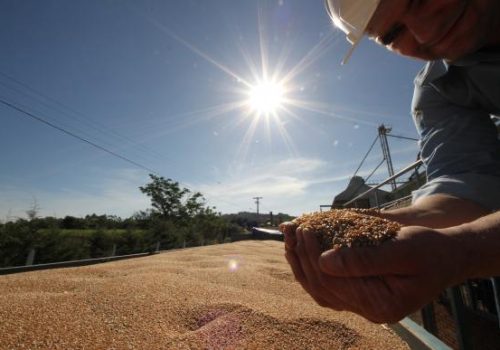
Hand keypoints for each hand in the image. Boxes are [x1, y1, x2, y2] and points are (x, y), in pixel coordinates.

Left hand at [280, 222, 466, 322]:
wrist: (447, 257)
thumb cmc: (429, 249)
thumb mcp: (401, 249)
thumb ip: (364, 259)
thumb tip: (323, 261)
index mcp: (380, 305)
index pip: (333, 282)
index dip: (313, 254)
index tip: (302, 228)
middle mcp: (369, 311)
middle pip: (322, 286)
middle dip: (302, 256)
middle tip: (290, 229)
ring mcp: (364, 306)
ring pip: (320, 289)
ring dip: (301, 263)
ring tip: (289, 238)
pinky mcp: (361, 295)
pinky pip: (328, 287)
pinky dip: (312, 269)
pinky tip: (302, 251)